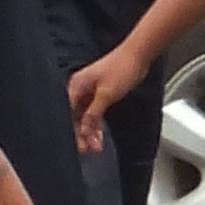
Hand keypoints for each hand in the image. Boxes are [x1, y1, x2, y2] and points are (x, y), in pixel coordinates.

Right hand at [69, 42, 140, 160]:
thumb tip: (83, 131)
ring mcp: (88, 91)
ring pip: (83, 117)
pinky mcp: (98, 93)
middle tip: (89, 149)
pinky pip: (92, 113)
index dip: (72, 132)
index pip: (67, 114)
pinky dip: (95, 124)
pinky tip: (98, 135)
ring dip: (89, 131)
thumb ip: (93, 114)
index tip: (79, 146)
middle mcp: (79, 89)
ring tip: (96, 146)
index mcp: (75, 86)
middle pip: (74, 117)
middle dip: (81, 134)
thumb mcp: (106, 94)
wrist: (137, 55)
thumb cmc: (121, 68)